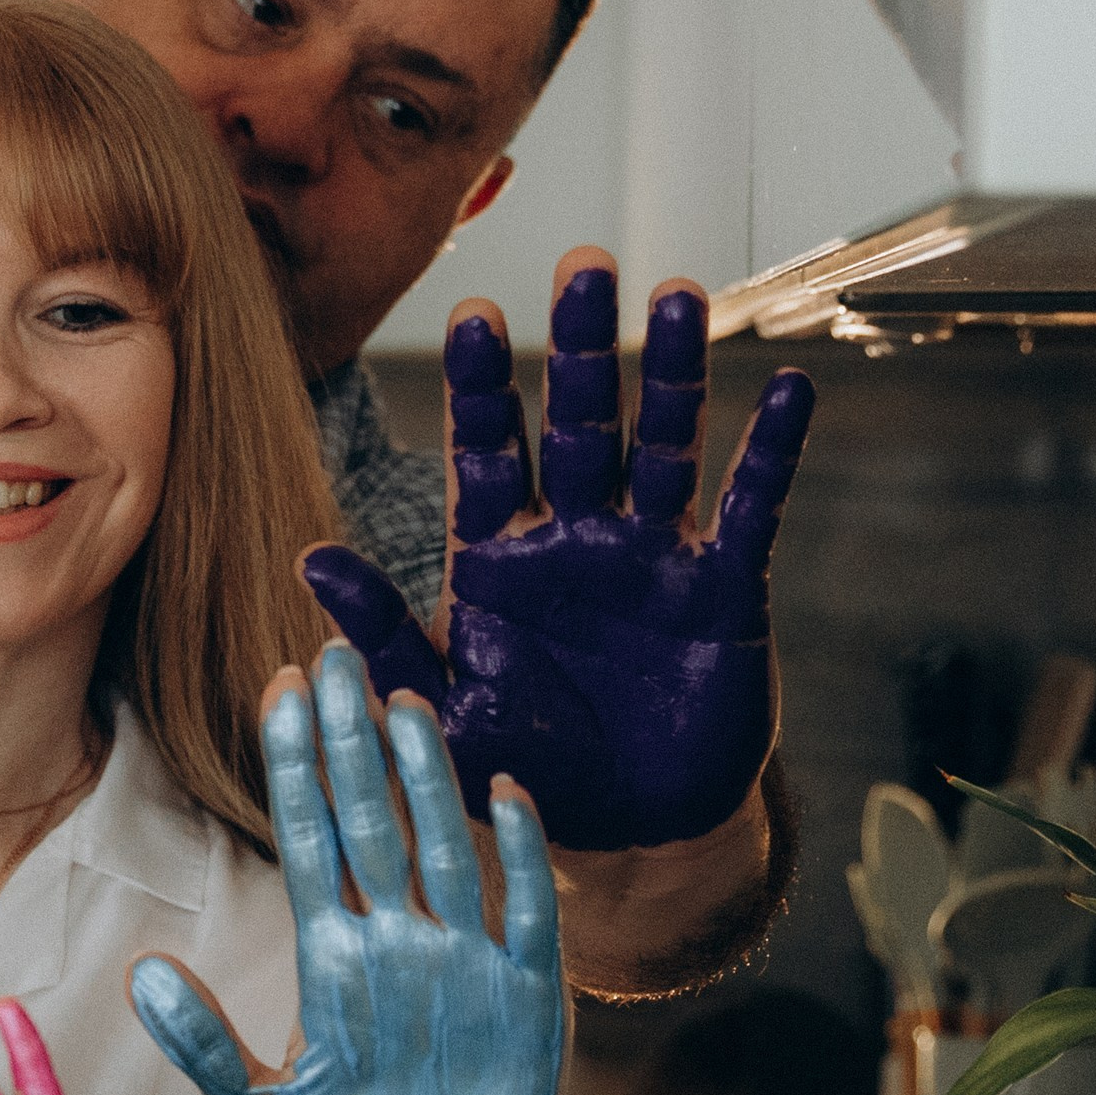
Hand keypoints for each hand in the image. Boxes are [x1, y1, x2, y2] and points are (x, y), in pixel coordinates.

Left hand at [128, 643, 564, 1094]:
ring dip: (424, 778)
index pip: (309, 839)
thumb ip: (203, 1043)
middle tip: (331, 655)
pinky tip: (504, 793)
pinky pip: (526, 914)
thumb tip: (141, 971)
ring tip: (400, 703)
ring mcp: (465, 965)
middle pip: (371, 821)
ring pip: (442, 848)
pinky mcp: (528, 1001)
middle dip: (349, 740)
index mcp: (335, 958)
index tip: (276, 689)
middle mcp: (399, 944)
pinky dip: (519, 857)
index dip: (294, 766)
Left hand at [303, 251, 813, 850]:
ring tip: (676, 294)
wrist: (624, 830)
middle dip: (579, 347)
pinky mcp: (723, 586)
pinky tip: (790, 389)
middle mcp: (574, 534)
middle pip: (578, 423)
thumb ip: (380, 635)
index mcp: (497, 556)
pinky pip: (750, 507)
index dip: (481, 386)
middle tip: (582, 264)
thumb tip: (305, 556)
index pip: (484, 451)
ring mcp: (652, 553)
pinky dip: (772, 452)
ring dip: (673, 373)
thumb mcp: (439, 711)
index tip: (473, 314)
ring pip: (664, 443)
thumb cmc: (521, 766)